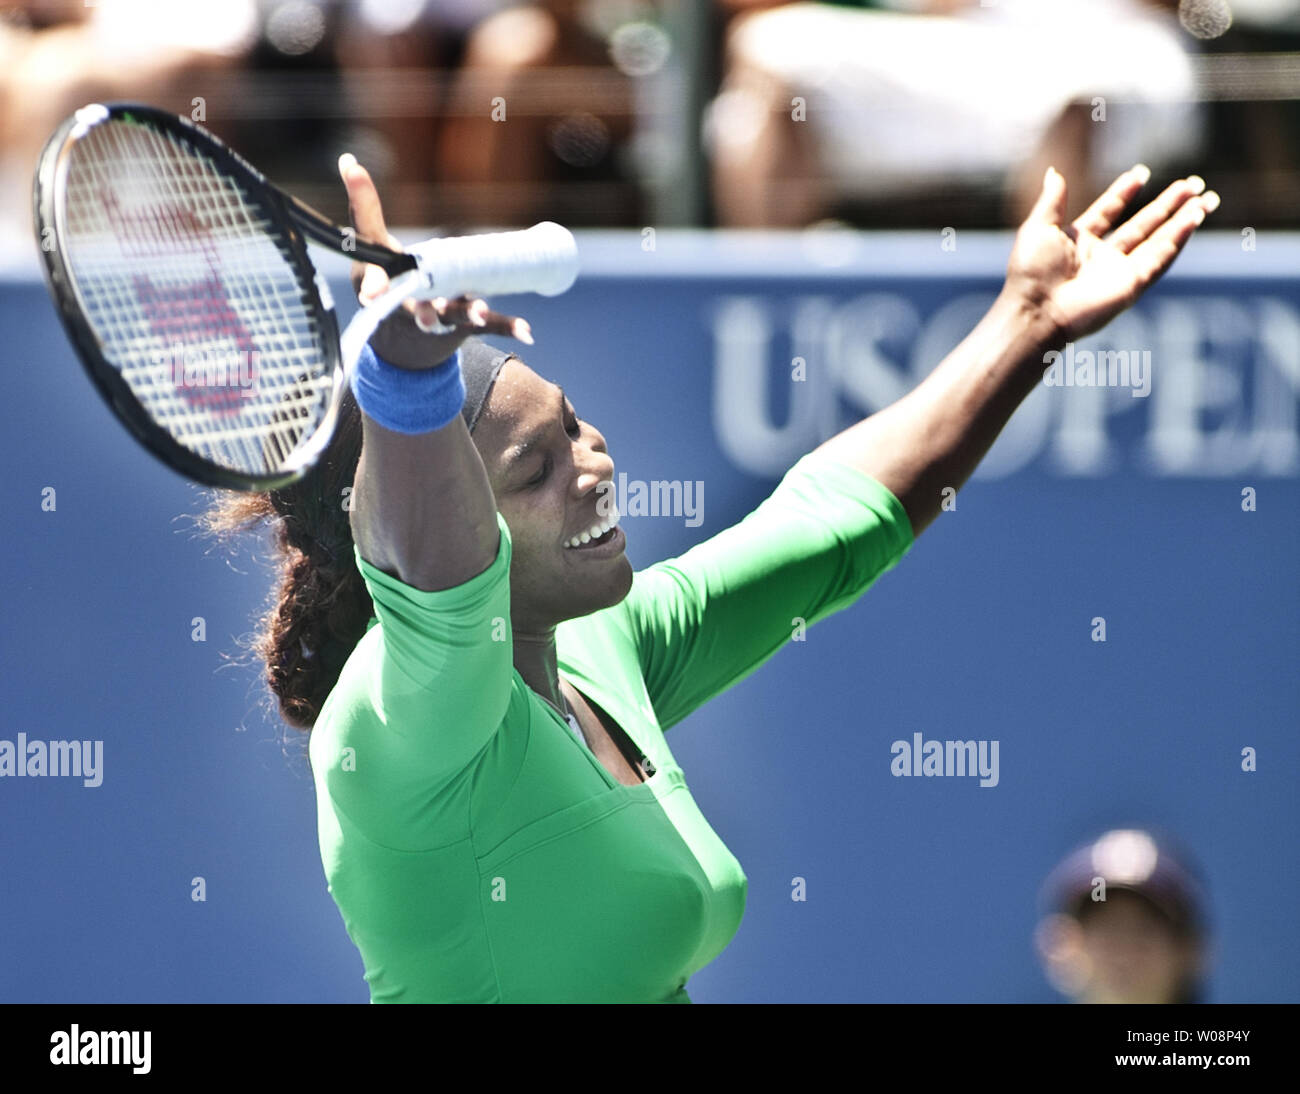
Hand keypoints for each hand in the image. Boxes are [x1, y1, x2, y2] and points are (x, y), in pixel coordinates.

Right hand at [338, 153, 532, 368]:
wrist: (402, 342)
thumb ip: (363, 206)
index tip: (371, 295)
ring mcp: (440, 319)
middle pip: (418, 309)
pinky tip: (526, 331)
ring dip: (466, 313)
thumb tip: (347, 158)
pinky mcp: (464, 326)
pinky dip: (506, 326)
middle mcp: (411, 307)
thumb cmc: (387, 281)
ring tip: (481, 311)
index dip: (374, 288)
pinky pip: (487, 326)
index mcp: (385, 289)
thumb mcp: (372, 246)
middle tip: (428, 317)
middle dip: (424, 313)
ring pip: (453, 317)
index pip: (376, 285)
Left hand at [1003, 164, 1218, 343]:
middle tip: (1191, 184)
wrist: (1036, 309)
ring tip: (1205, 198)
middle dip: (1167, 204)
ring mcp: (1118, 272)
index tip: (1141, 173)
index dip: (1124, 192)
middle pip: (1142, 225)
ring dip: (1181, 220)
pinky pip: (1160, 258)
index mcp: (1078, 242)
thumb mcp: (1039, 227)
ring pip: (1158, 240)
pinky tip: (1194, 219)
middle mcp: (1101, 257)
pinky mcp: (1131, 285)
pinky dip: (1178, 239)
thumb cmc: (1030, 272)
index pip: (1108, 212)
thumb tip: (1054, 171)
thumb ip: (1052, 200)